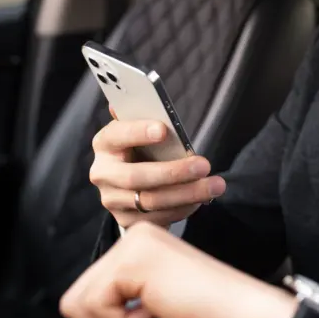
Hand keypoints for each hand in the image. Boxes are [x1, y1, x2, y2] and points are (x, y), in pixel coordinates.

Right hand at [89, 107, 225, 228]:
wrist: (130, 184)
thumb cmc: (142, 148)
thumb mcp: (140, 131)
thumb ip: (144, 117)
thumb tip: (145, 95)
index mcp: (105, 144)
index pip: (117, 135)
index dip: (138, 132)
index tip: (163, 129)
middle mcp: (103, 174)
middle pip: (137, 176)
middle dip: (174, 172)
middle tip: (204, 165)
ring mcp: (113, 201)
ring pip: (152, 201)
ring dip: (188, 194)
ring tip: (215, 185)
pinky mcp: (127, 221)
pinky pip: (158, 218)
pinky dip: (183, 208)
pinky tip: (202, 198)